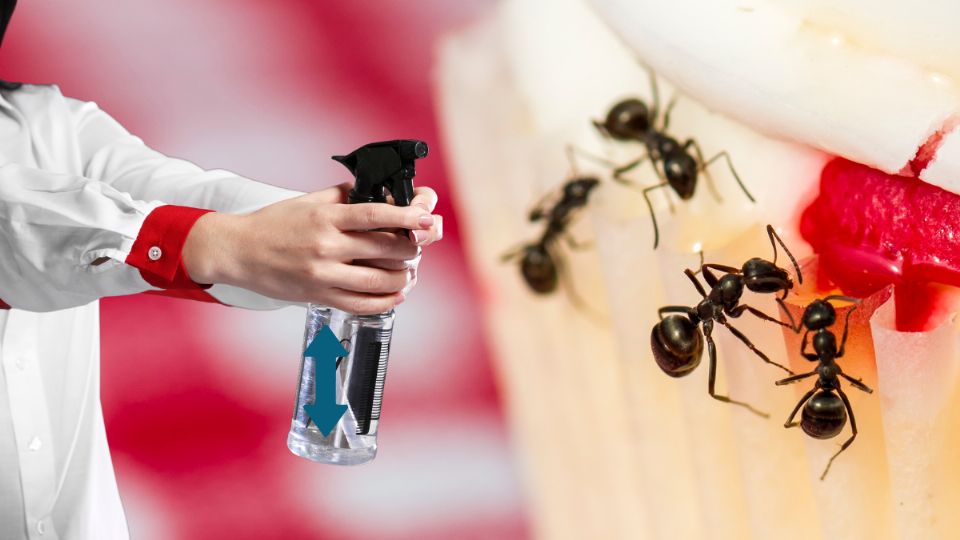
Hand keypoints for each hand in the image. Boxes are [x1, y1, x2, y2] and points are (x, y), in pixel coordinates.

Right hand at [183, 183, 442, 313]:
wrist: (239, 251)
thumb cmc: (275, 224)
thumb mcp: (310, 201)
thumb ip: (346, 197)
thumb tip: (381, 192)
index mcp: (326, 219)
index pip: (375, 216)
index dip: (407, 218)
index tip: (428, 218)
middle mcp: (326, 247)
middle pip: (385, 250)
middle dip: (411, 248)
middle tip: (417, 245)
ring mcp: (324, 275)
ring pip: (380, 281)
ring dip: (403, 277)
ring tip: (408, 271)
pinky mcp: (320, 296)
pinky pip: (363, 304)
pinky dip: (386, 301)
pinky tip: (395, 293)